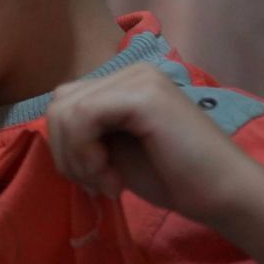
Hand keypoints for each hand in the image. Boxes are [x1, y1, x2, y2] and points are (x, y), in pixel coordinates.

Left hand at [47, 64, 259, 228]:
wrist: (215, 192)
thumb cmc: (166, 175)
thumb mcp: (109, 149)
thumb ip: (81, 132)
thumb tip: (47, 129)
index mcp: (123, 82)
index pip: (63, 104)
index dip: (64, 147)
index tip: (90, 178)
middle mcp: (131, 71)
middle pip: (59, 105)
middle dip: (65, 154)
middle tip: (97, 183)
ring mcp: (140, 78)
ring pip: (65, 111)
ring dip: (76, 158)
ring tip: (106, 181)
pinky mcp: (144, 94)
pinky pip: (83, 116)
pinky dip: (85, 153)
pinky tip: (110, 175)